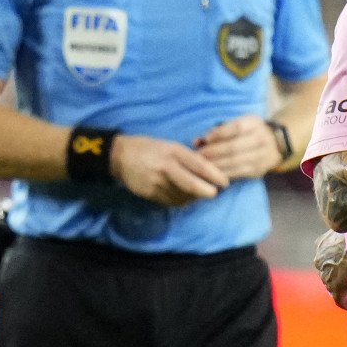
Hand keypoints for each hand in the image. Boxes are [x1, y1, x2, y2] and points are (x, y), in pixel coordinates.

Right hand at [110, 134, 228, 205]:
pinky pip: (171, 201)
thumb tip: (209, 169)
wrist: (121, 157)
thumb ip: (188, 157)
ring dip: (194, 197)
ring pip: (183, 195)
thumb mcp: (170, 145)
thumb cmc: (150, 148)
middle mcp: (166, 167)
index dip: (214, 175)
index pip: (199, 165)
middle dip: (207, 192)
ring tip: (199, 193)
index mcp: (173, 151)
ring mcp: (157, 182)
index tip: (225, 182)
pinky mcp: (151, 193)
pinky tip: (185, 196)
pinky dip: (181, 200)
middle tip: (214, 193)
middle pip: (192, 185)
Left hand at [194, 115, 282, 179]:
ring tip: (202, 165)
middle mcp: (260, 139)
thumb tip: (197, 141)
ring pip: (235, 162)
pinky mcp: (258, 170)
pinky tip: (213, 173)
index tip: (206, 138)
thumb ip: (220, 130)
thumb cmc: (250, 132)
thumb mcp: (241, 123)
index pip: (237, 128)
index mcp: (255, 124)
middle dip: (214, 152)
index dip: (220, 133)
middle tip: (199, 155)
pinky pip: (238, 173)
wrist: (277, 144)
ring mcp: (261, 156)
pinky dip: (224, 173)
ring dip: (216, 164)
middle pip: (234, 147)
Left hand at [313, 229, 346, 310]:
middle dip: (337, 279)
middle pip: (327, 273)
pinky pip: (340, 301)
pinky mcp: (337, 288)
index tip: (343, 267)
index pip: (324, 259)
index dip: (333, 265)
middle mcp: (320, 261)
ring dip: (343, 292)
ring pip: (332, 288)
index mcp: (321, 246)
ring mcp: (327, 276)